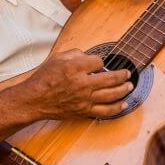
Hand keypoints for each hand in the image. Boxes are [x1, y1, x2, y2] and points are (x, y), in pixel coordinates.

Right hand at [18, 50, 132, 120]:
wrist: (34, 100)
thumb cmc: (44, 79)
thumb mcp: (57, 58)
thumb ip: (75, 54)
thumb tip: (89, 56)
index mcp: (76, 68)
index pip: (99, 62)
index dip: (100, 61)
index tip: (98, 63)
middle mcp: (82, 83)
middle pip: (111, 78)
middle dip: (122, 75)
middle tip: (127, 73)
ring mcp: (84, 99)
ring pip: (111, 94)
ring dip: (124, 89)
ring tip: (130, 86)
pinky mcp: (84, 111)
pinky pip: (104, 111)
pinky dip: (116, 108)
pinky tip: (124, 104)